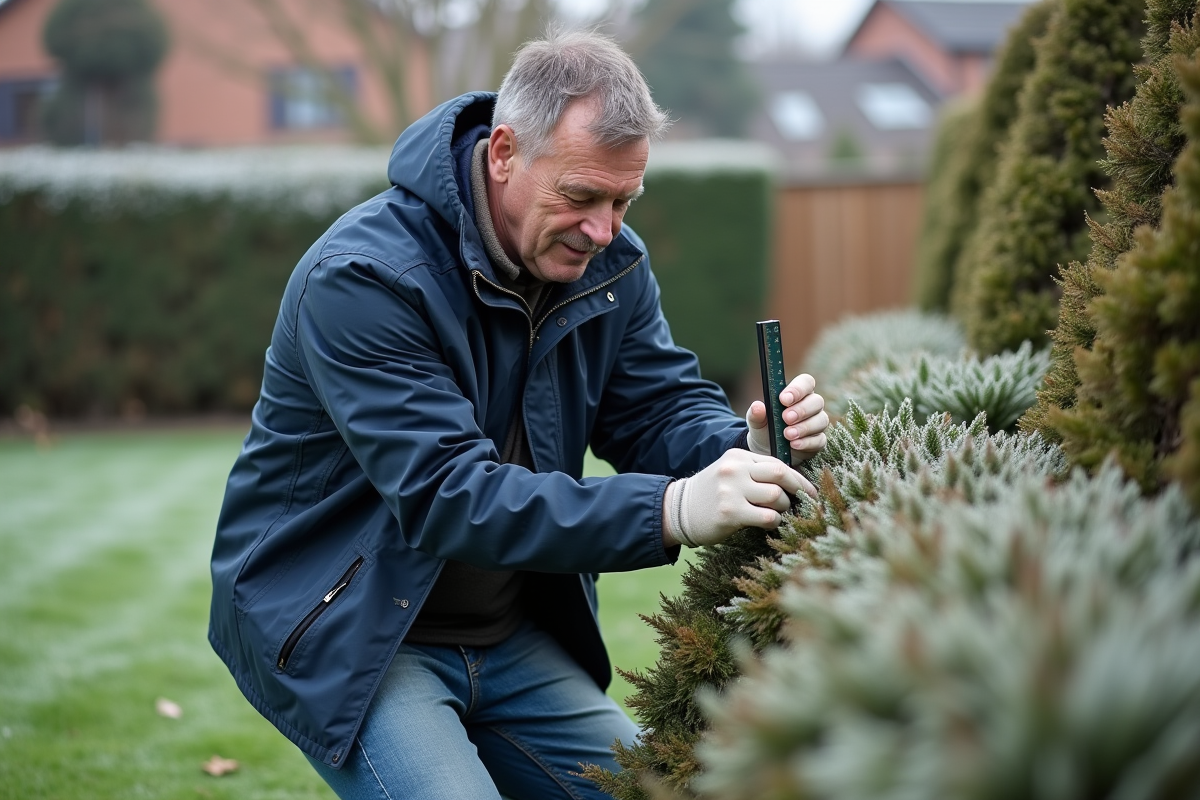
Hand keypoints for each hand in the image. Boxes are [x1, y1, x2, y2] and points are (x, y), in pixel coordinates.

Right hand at [662, 449, 816, 547]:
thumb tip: (795, 483)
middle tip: (805, 502)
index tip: (809, 490)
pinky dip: (774, 522)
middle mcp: (734, 469)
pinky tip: (768, 524)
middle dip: (798, 489)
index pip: (776, 463)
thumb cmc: (712, 495)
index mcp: (737, 456)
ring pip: (776, 496)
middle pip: (780, 474)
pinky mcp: (730, 512)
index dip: (797, 478)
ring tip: (777, 513)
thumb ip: (756, 473)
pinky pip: (767, 517)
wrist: (679, 511)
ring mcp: (731, 490)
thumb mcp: (730, 473)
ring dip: (784, 508)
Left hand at [746, 373, 827, 462]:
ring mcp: (817, 423)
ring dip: (804, 427)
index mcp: (798, 394)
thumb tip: (757, 406)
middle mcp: (811, 406)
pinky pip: (819, 440)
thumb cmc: (765, 429)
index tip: (783, 399)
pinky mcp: (818, 441)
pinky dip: (806, 442)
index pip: (806, 382)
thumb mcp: (756, 421)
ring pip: (821, 420)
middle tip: (786, 418)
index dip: (797, 389)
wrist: (766, 451)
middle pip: (817, 401)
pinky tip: (794, 444)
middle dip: (801, 410)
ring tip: (787, 434)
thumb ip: (756, 414)